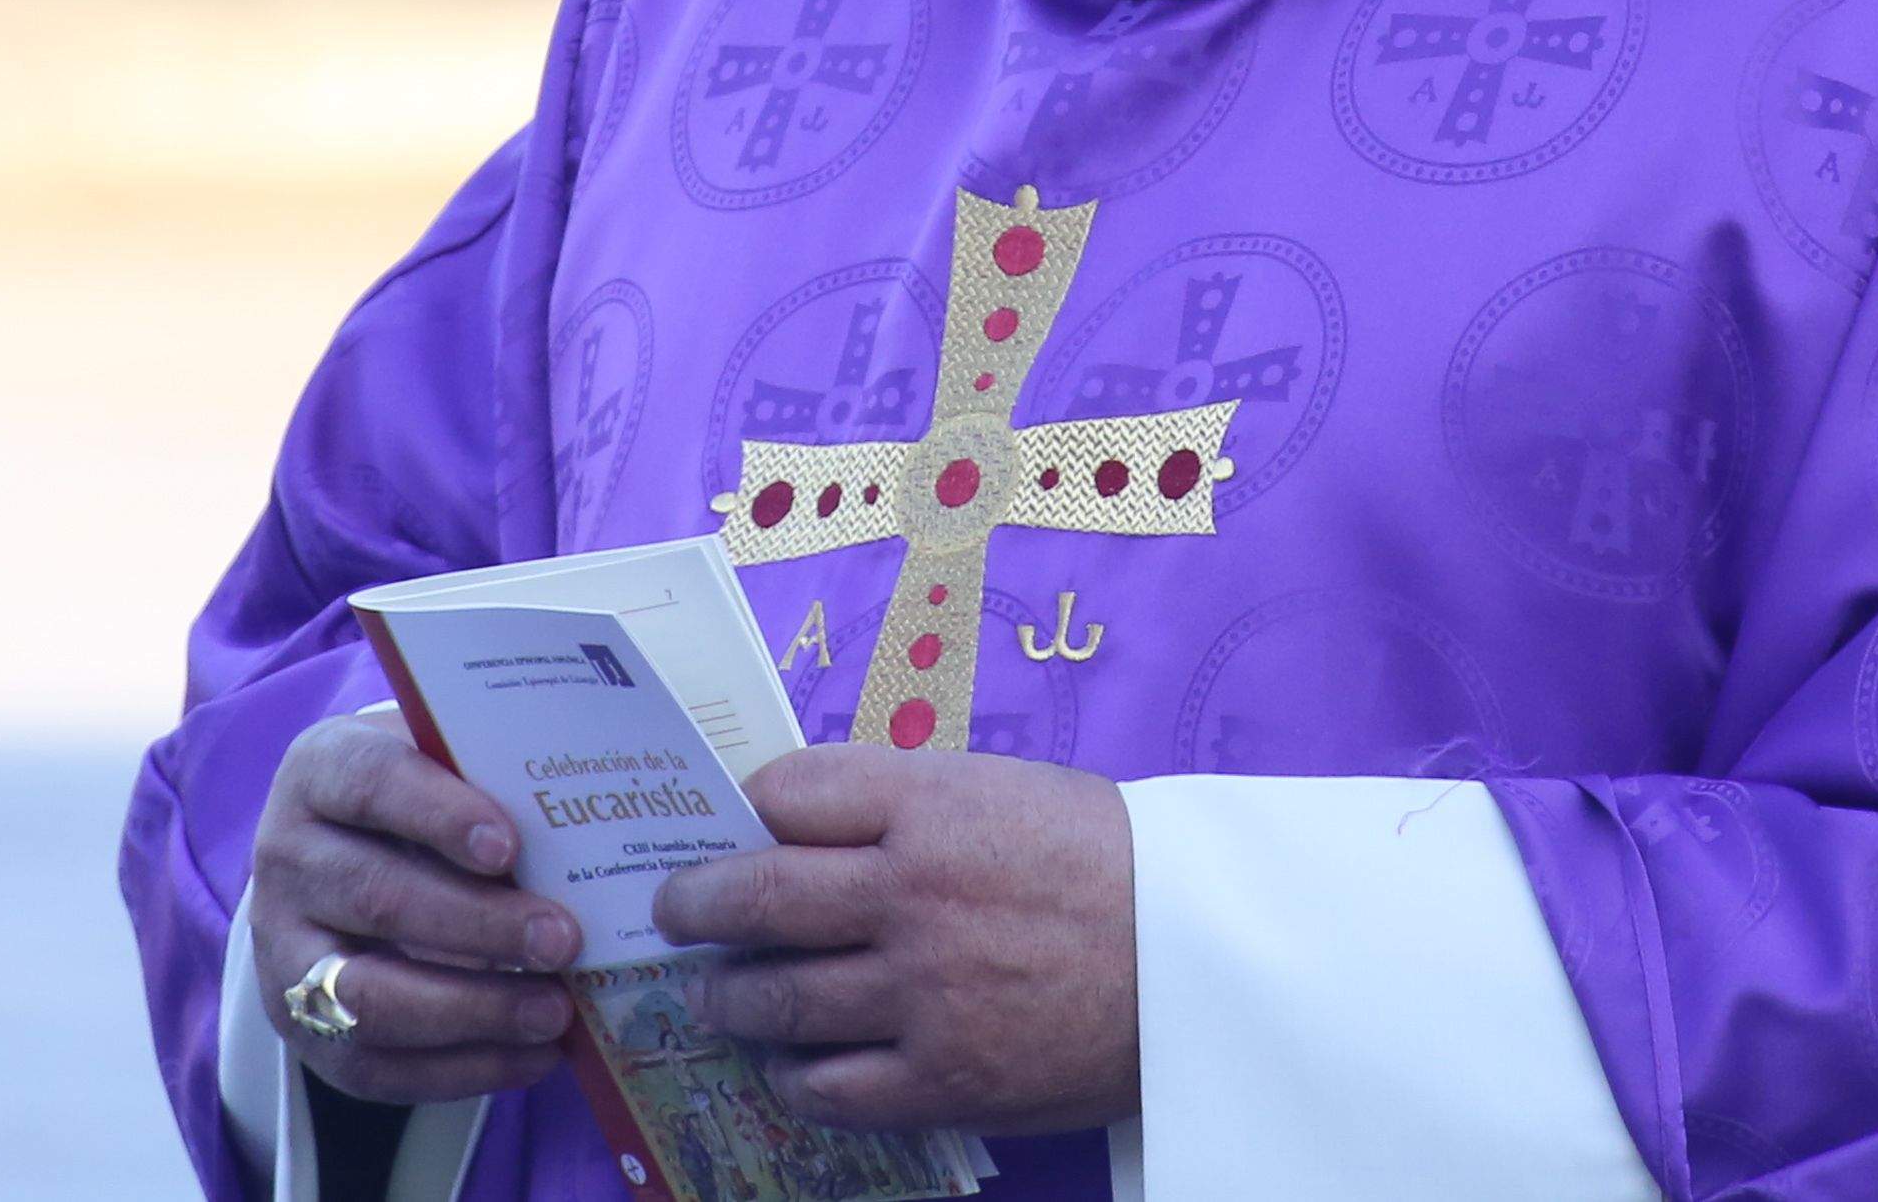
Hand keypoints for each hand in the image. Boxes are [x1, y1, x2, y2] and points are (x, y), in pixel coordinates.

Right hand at [247, 705, 580, 1108]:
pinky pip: (374, 1065)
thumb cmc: (422, 798)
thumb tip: (589, 820)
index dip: (438, 815)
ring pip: (367, 995)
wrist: (341, 855)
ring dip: (471, 1009)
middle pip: (376, 897)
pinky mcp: (302, 1026)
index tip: (509, 847)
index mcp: (320, 771)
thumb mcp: (442, 761)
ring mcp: (283, 949)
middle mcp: (287, 858)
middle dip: (478, 926)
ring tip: (555, 1011)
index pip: (371, 783)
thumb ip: (493, 775)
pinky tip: (535, 1056)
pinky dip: (462, 1069)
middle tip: (564, 940)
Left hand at [652, 745, 1138, 1136]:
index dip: (743, 807)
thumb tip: (808, 815)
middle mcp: (911, 894)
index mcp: (930, 805)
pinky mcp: (944, 1079)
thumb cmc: (1111, 863)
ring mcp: (922, 993)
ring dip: (727, 998)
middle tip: (673, 911)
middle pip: (754, 897)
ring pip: (776, 1000)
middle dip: (693, 905)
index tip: (728, 825)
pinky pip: (828, 1087)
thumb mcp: (1012, 791)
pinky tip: (784, 1067)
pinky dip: (790, 1076)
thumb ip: (910, 800)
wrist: (1204, 961)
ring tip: (714, 996)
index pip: (787, 792)